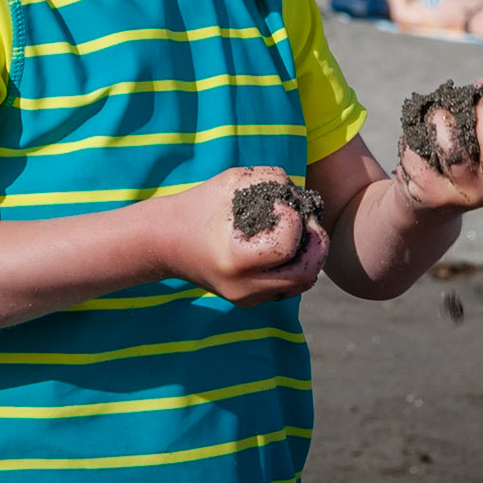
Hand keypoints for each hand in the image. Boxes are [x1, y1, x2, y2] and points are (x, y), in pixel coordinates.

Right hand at [155, 166, 328, 307]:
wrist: (166, 241)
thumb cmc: (200, 205)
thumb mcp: (235, 180)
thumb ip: (275, 180)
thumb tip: (304, 199)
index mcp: (236, 259)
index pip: (289, 244)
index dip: (294, 218)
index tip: (280, 203)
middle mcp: (244, 288)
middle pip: (306, 274)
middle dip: (316, 245)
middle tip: (309, 221)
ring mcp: (247, 299)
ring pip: (302, 283)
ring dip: (308, 256)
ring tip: (295, 231)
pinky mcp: (249, 301)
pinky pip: (288, 286)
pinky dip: (294, 265)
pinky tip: (282, 244)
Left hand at [395, 94, 482, 214]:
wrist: (428, 205)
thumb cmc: (466, 158)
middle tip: (478, 101)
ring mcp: (466, 195)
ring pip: (454, 151)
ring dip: (442, 120)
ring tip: (438, 114)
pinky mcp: (433, 194)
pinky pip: (421, 153)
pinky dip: (417, 136)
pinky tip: (418, 138)